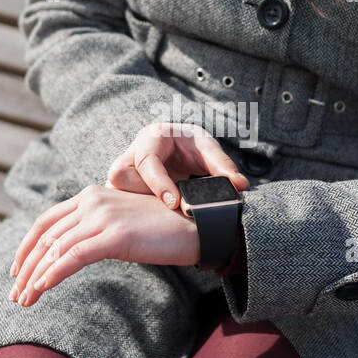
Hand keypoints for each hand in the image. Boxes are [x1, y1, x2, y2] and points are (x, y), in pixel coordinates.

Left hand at [8, 184, 199, 306]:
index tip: (17, 269)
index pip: (46, 221)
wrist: (199, 224)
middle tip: (16, 293)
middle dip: (26, 267)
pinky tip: (41, 288)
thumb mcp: (124, 220)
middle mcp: (93, 200)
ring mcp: (104, 216)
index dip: (26, 246)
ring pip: (55, 249)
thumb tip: (76, 248)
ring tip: (24, 300)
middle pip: (46, 236)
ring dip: (35, 277)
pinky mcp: (116, 235)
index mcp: (92, 195)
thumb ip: (99, 226)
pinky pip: (75, 257)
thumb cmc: (165, 226)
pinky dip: (53, 274)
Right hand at [107, 122, 249, 208]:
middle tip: (170, 206)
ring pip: (116, 193)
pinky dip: (135, 213)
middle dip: (144, 195)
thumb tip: (240, 185)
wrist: (178, 148)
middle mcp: (131, 153)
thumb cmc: (190, 145)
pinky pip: (119, 204)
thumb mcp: (208, 149)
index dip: (159, 184)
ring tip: (163, 212)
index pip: (147, 161)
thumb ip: (223, 166)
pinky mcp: (122, 189)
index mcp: (151, 138)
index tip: (174, 203)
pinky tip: (154, 219)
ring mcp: (123, 172)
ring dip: (138, 205)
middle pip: (121, 177)